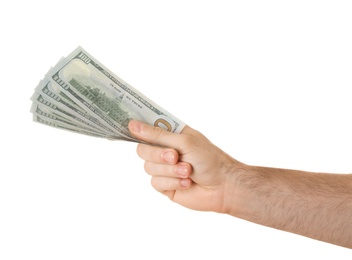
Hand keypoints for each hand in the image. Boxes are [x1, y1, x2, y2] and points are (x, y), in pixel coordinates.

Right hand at [128, 120, 242, 212]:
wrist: (223, 186)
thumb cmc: (209, 159)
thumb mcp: (184, 141)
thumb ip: (157, 135)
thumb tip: (132, 125)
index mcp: (170, 135)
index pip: (147, 129)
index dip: (138, 128)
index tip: (129, 125)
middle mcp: (165, 151)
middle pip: (142, 150)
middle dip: (159, 155)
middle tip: (175, 156)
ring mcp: (164, 169)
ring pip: (148, 168)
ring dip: (170, 170)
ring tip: (188, 171)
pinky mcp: (166, 186)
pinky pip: (156, 183)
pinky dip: (173, 182)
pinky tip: (187, 183)